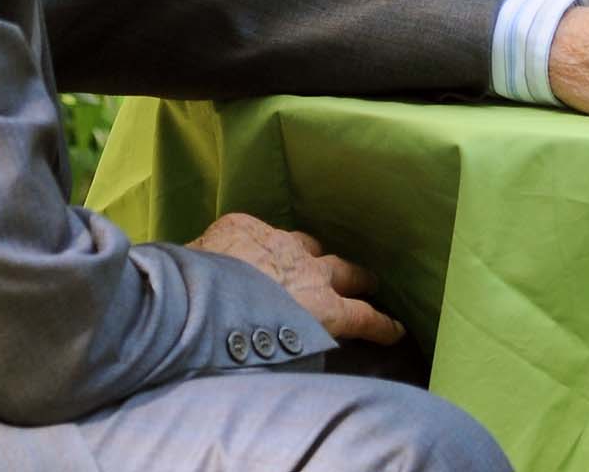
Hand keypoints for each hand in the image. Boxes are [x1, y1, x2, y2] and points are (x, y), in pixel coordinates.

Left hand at [187, 212, 404, 344]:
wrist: (191, 299)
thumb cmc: (236, 345)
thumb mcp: (281, 361)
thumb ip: (298, 350)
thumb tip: (300, 354)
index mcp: (322, 308)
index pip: (363, 317)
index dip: (383, 325)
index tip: (397, 330)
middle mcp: (307, 270)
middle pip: (345, 270)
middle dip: (359, 277)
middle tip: (367, 282)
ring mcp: (276, 242)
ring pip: (306, 243)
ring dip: (311, 254)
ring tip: (310, 258)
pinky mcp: (242, 225)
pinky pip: (260, 230)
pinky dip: (262, 242)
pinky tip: (247, 249)